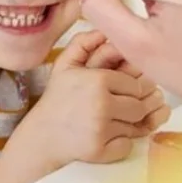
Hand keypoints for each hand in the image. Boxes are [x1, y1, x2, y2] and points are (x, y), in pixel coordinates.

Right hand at [27, 31, 162, 162]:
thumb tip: (103, 31)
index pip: (138, 84)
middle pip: (140, 106)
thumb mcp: (65, 64)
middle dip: (133, 107)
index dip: (132, 89)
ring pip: (135, 126)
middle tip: (119, 108)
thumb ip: (84, 43)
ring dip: (128, 125)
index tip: (120, 92)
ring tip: (111, 121)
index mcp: (99, 80)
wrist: (41, 136)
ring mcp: (101, 130)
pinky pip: (127, 146)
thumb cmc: (58, 97)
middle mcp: (102, 104)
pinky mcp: (100, 151)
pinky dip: (121, 143)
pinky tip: (106, 136)